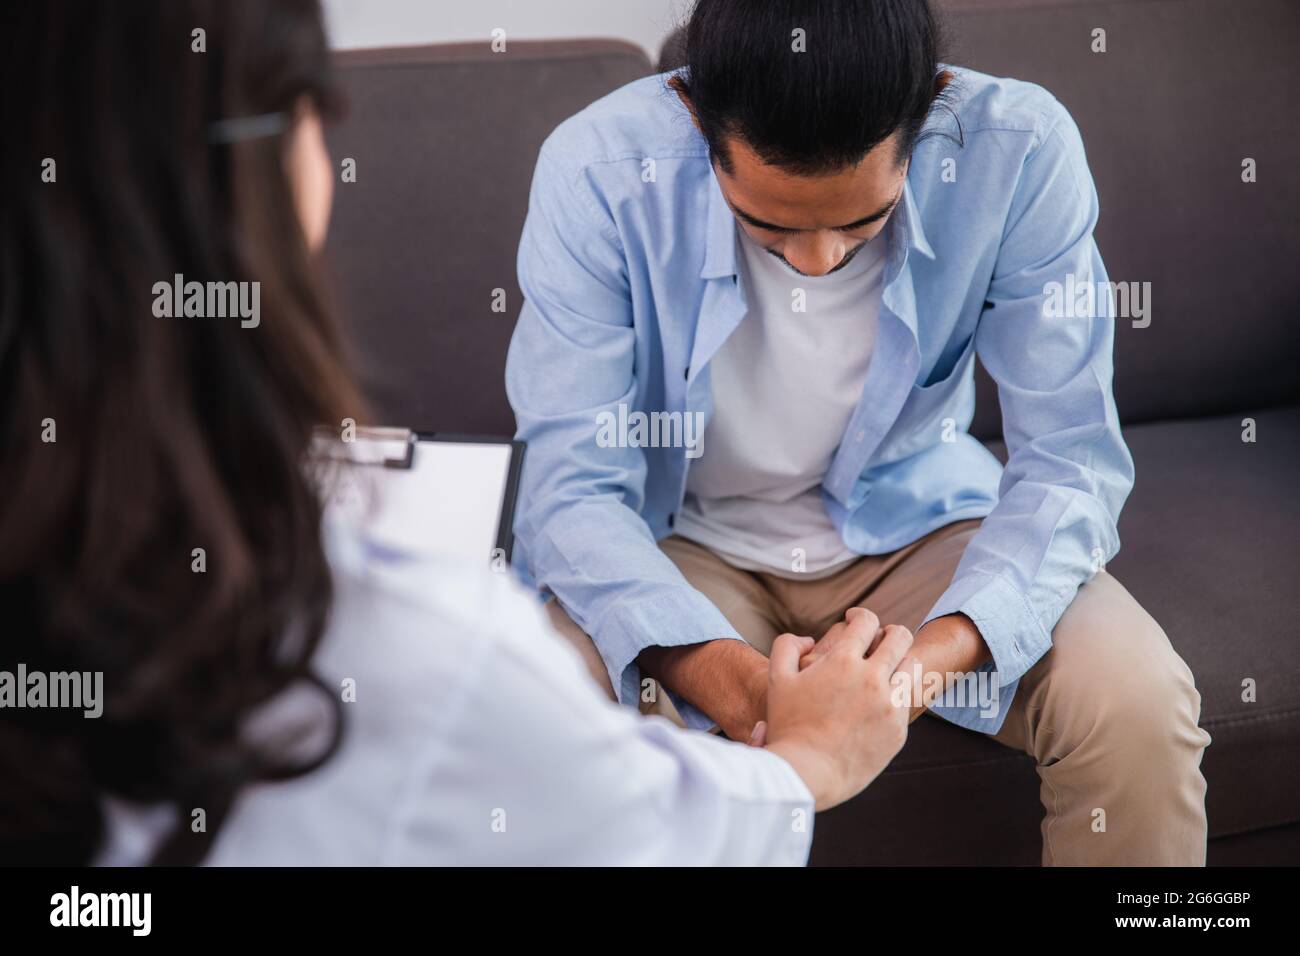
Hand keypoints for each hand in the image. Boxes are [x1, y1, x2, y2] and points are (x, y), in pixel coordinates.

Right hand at [764, 610, 915, 810]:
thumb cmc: (788, 725)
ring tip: (888, 667)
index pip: (866, 621)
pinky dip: (896, 694)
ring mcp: (889, 705)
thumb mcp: (777, 679)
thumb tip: (808, 638)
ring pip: (912, 667)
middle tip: (880, 638)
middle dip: (891, 632)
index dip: (860, 616)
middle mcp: (872, 679)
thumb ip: (787, 646)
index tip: (854, 620)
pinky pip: (907, 702)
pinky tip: (882, 700)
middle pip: (900, 638)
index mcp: (843, 661)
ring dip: (901, 661)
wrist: (806, 773)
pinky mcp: (898, 730)